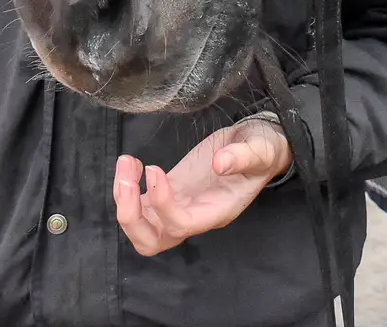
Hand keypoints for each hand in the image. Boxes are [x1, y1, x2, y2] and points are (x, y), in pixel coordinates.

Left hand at [114, 118, 293, 255]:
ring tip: (127, 163)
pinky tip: (131, 163)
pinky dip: (126, 188)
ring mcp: (179, 205)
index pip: (180, 224)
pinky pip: (140, 205)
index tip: (155, 170)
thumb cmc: (263, 150)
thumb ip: (243, 156)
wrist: (258, 145)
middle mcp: (194, 216)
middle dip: (131, 216)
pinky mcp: (170, 190)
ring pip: (140, 227)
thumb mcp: (260, 150)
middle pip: (152, 241)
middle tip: (128, 179)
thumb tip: (221, 162)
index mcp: (216, 211)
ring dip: (124, 200)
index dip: (162, 204)